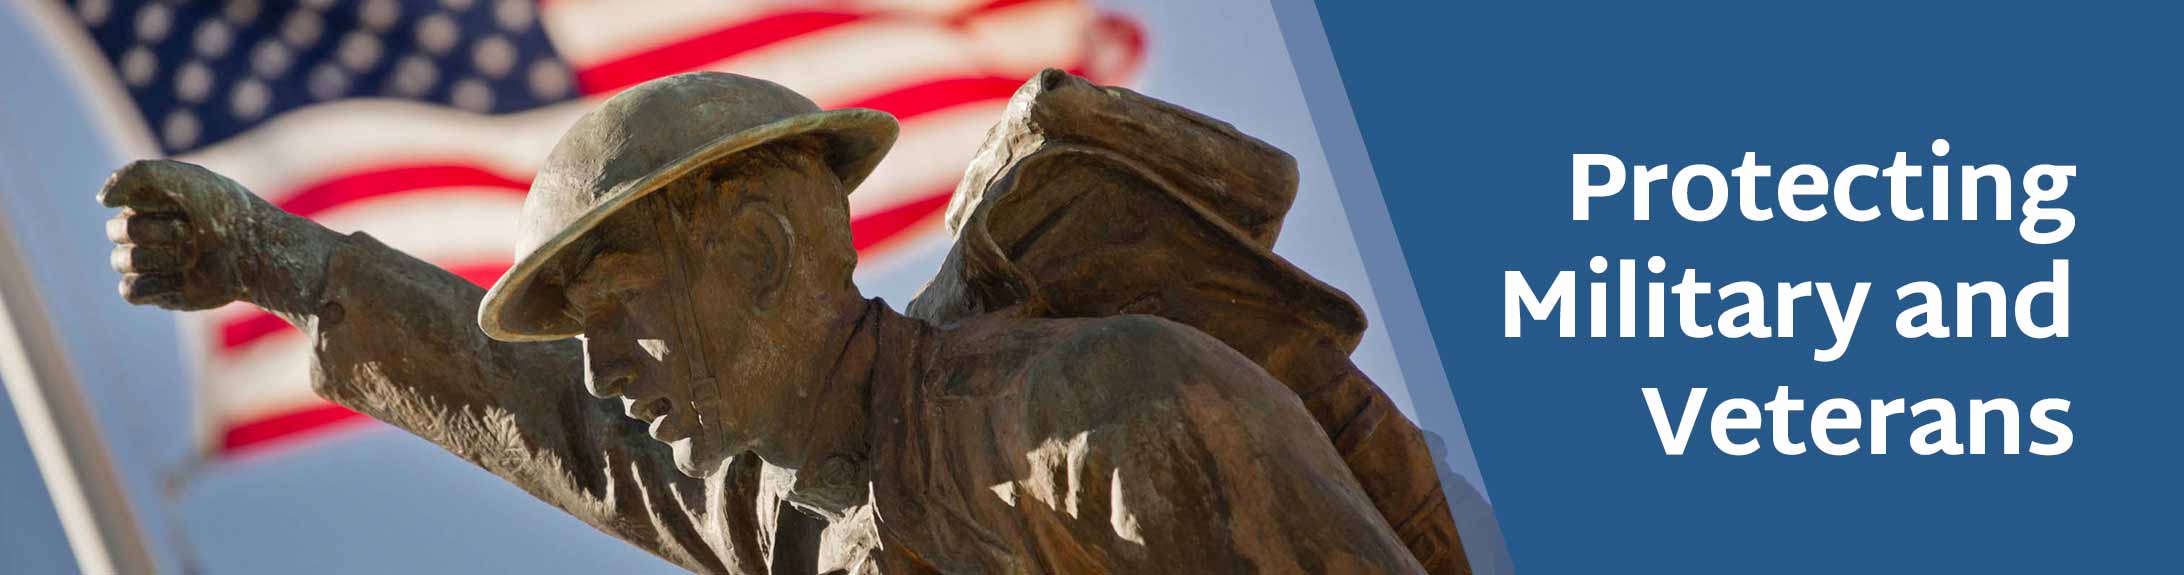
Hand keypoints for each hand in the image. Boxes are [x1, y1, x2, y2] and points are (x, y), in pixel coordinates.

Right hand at [97, 159, 267, 310]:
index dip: (149, 203)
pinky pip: (129, 291)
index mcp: (146, 201)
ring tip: (193, 255)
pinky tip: (183, 279)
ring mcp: (150, 262)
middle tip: (192, 232)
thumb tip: (101, 201)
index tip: (182, 203)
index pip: (116, 200)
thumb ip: (137, 174)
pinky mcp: (158, 291)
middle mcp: (144, 230)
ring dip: (160, 257)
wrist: (258, 252)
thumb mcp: (185, 179)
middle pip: (116, 231)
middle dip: (156, 231)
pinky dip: (154, 284)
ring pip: (120, 261)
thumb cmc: (225, 211)